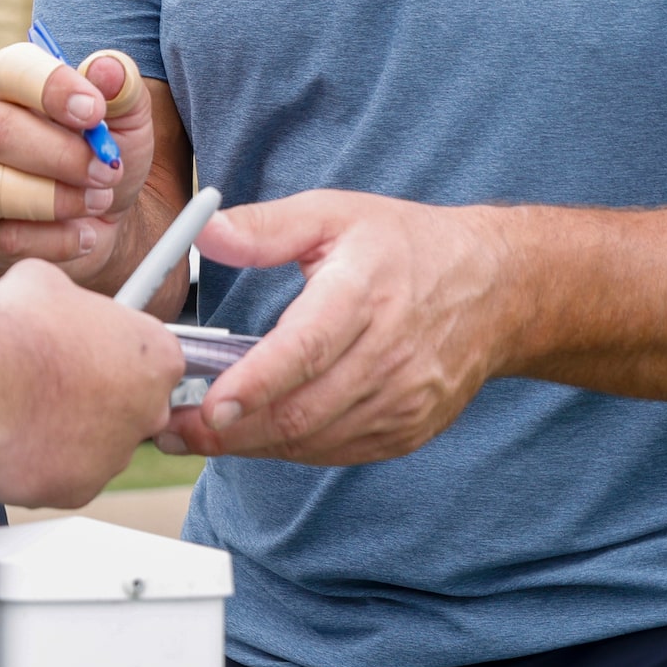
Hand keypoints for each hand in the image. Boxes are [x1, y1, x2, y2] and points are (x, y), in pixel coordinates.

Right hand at [0, 50, 156, 288]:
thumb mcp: (124, 117)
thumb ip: (121, 87)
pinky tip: (83, 235)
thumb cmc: (102, 155)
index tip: (95, 111)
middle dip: (60, 156)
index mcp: (3, 83)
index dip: (52, 89)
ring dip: (56, 201)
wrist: (100, 219)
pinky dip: (53, 241)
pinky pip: (0, 239)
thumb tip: (108, 69)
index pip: (10, 71)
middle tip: (106, 171)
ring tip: (99, 201)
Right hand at [0, 259, 182, 506]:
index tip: (88, 354)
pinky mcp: (79, 490)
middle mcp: (148, 411)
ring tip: (26, 406)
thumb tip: (55, 299)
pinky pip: (62, 477)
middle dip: (95, 398)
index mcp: (156, 356)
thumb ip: (71, 299)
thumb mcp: (48, 282)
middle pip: (128, 408)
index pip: (151, 361)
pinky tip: (15, 435)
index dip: (113, 356)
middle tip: (54, 381)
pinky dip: (40, 463)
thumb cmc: (17, 330)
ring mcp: (115, 456)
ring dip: (67, 432)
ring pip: (93, 446)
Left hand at [164, 192, 515, 466]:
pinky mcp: (409, 429)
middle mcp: (390, 353)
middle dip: (230, 430)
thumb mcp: (334, 214)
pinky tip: (257, 434)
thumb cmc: (405, 246)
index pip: (307, 350)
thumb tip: (202, 232)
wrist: (495, 288)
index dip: (255, 384)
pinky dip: (291, 449)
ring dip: (253, 445)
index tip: (209, 407)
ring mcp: (403, 399)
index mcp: (365, 292)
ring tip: (199, 434)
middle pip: (302, 410)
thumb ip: (264, 229)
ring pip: (315, 441)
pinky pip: (336, 451)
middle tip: (171, 429)